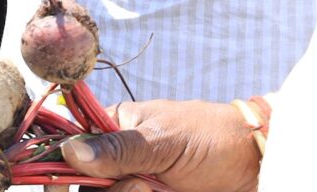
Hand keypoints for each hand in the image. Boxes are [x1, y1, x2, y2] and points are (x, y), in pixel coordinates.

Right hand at [59, 98, 261, 191]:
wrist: (255, 166)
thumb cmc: (212, 137)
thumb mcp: (163, 140)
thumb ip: (118, 148)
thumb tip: (70, 151)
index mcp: (113, 130)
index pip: (71, 148)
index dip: (60, 167)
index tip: (63, 183)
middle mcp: (118, 161)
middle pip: (86, 186)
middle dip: (112, 190)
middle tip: (142, 186)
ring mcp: (135, 185)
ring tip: (160, 191)